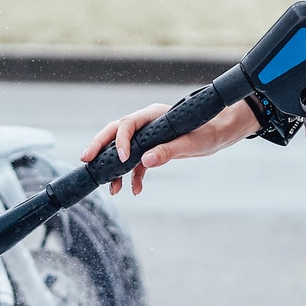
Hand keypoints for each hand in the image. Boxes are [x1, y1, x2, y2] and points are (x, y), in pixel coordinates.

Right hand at [81, 99, 258, 195]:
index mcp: (154, 115)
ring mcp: (148, 137)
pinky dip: (133, 176)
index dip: (121, 140)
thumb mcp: (193, 143)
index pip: (128, 124)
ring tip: (113, 189)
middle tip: (86, 160)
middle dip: (100, 146)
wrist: (219, 134)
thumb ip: (169, 151)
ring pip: (123, 150)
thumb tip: (146, 160)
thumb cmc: (209, 132)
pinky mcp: (152, 149)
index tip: (121, 159)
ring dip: (116, 169)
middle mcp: (147, 124)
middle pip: (116, 133)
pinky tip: (134, 190)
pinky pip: (136, 163)